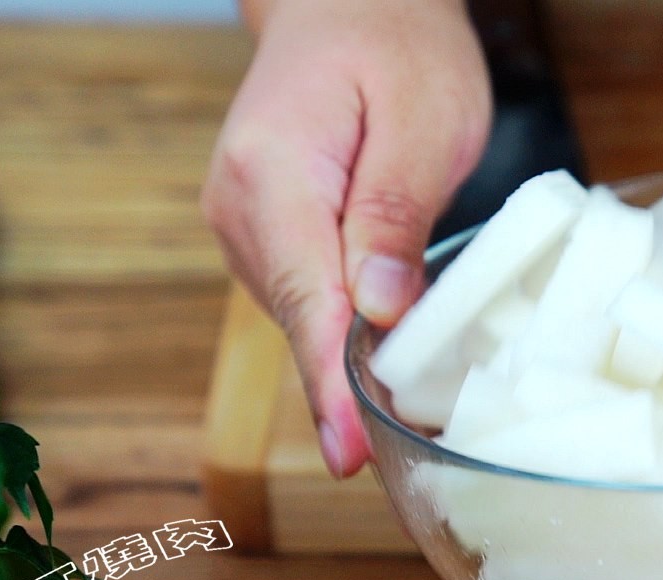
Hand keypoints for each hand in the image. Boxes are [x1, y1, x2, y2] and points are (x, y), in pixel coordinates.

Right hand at [204, 0, 491, 476]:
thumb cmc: (391, 44)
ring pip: (306, 320)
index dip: (331, 386)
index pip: (307, 302)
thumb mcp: (421, 119)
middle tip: (402, 452)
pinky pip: (310, 301)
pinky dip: (345, 334)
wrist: (344, 3)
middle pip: (302, 323)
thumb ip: (396, 213)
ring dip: (349, 365)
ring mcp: (247, 227)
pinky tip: (384, 364)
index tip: (350, 451)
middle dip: (348, 390)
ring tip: (404, 417)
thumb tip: (381, 307)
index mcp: (273, 177)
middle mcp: (242, 211)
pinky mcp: (268, 239)